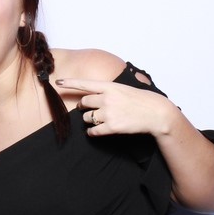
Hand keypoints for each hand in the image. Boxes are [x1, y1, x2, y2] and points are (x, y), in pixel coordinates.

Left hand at [55, 78, 178, 137]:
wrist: (155, 113)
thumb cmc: (140, 100)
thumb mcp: (124, 89)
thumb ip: (108, 91)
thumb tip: (93, 96)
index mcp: (110, 87)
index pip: (85, 84)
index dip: (70, 83)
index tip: (58, 82)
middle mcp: (107, 99)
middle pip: (83, 103)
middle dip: (83, 107)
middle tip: (88, 109)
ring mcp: (109, 113)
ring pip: (87, 118)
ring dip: (88, 120)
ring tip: (99, 119)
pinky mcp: (112, 127)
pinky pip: (93, 131)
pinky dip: (92, 132)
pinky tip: (95, 131)